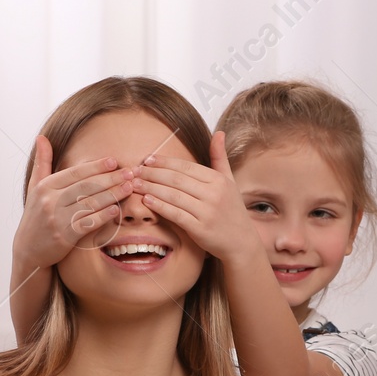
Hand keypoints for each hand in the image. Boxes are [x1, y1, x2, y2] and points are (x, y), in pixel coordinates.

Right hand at [12, 136, 135, 271]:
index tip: (114, 161)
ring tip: (129, 188)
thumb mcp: (35, 187)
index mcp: (45, 186)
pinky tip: (117, 209)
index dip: (96, 166)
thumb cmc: (36, 215)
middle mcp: (50, 201)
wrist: (28, 249)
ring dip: (113, 195)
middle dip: (111, 179)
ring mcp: (57, 219)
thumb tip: (42, 137)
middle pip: (86, 187)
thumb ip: (42, 162)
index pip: (75, 173)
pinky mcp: (65, 237)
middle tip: (130, 173)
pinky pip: (89, 223)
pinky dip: (104, 216)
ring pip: (90, 204)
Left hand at [133, 131, 260, 265]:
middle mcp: (214, 194)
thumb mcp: (229, 181)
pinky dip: (160, 206)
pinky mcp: (200, 229)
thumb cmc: (232, 211)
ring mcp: (207, 212)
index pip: (186, 167)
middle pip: (176, 179)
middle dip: (153, 174)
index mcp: (218, 180)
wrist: (241, 242)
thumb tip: (220, 133)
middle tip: (135, 171)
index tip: (147, 160)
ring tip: (135, 184)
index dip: (164, 162)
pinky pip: (176, 214)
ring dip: (151, 188)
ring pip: (173, 195)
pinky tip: (147, 201)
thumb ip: (220, 158)